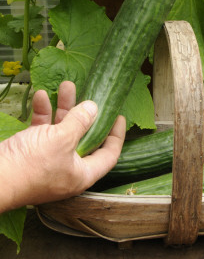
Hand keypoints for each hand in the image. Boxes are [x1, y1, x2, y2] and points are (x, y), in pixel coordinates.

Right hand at [0, 81, 125, 212]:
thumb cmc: (30, 165)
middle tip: (90, 93)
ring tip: (66, 85)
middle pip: (84, 137)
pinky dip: (43, 112)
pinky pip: (42, 129)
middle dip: (86, 112)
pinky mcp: (31, 151)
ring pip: (62, 129)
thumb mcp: (62, 140)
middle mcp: (67, 167)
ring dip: (64, 107)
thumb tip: (94, 108)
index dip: (116, 135)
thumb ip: (80, 122)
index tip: (118, 116)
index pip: (109, 155)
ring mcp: (48, 159)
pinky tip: (41, 96)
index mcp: (81, 173)